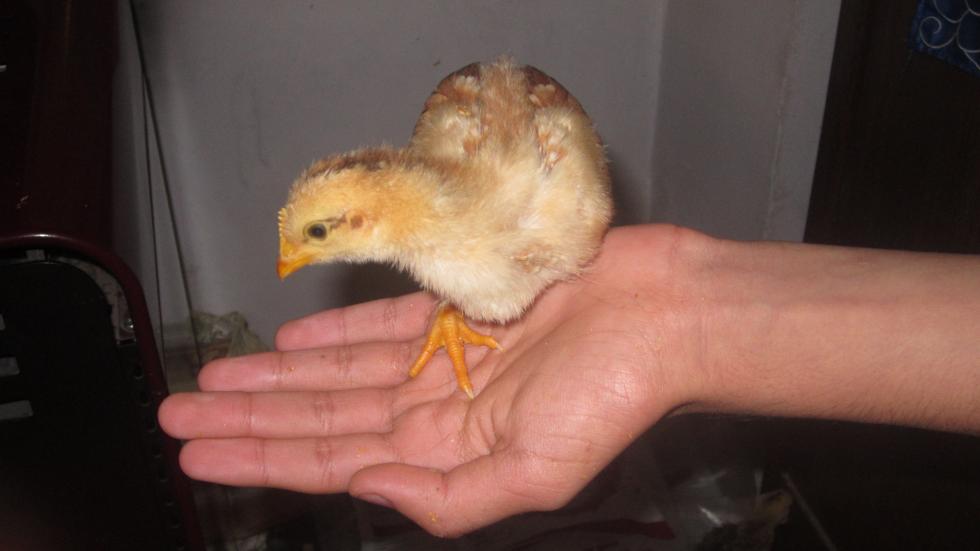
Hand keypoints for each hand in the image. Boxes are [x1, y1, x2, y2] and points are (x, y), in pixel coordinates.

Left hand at [159, 225, 703, 535]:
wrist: (663, 313)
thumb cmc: (612, 395)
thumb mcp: (534, 473)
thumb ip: (447, 498)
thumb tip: (365, 486)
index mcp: (445, 454)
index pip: (330, 460)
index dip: (260, 458)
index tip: (196, 455)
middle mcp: (432, 408)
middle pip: (318, 416)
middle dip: (247, 417)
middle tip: (175, 415)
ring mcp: (440, 357)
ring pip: (335, 371)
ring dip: (274, 376)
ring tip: (213, 381)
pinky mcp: (455, 310)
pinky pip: (380, 325)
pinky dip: (333, 333)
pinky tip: (289, 341)